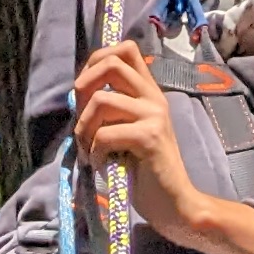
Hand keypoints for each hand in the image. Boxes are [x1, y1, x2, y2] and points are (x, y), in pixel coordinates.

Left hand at [73, 38, 253, 253]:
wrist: (175, 204)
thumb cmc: (145, 171)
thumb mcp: (128, 131)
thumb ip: (112, 110)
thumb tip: (77, 97)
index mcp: (149, 92)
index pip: (126, 49)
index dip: (97, 60)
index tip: (86, 90)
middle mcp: (153, 97)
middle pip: (110, 64)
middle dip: (83, 88)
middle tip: (82, 120)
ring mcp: (154, 115)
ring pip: (100, 101)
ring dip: (83, 129)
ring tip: (89, 150)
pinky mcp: (150, 138)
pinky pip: (105, 134)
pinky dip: (93, 152)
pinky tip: (102, 165)